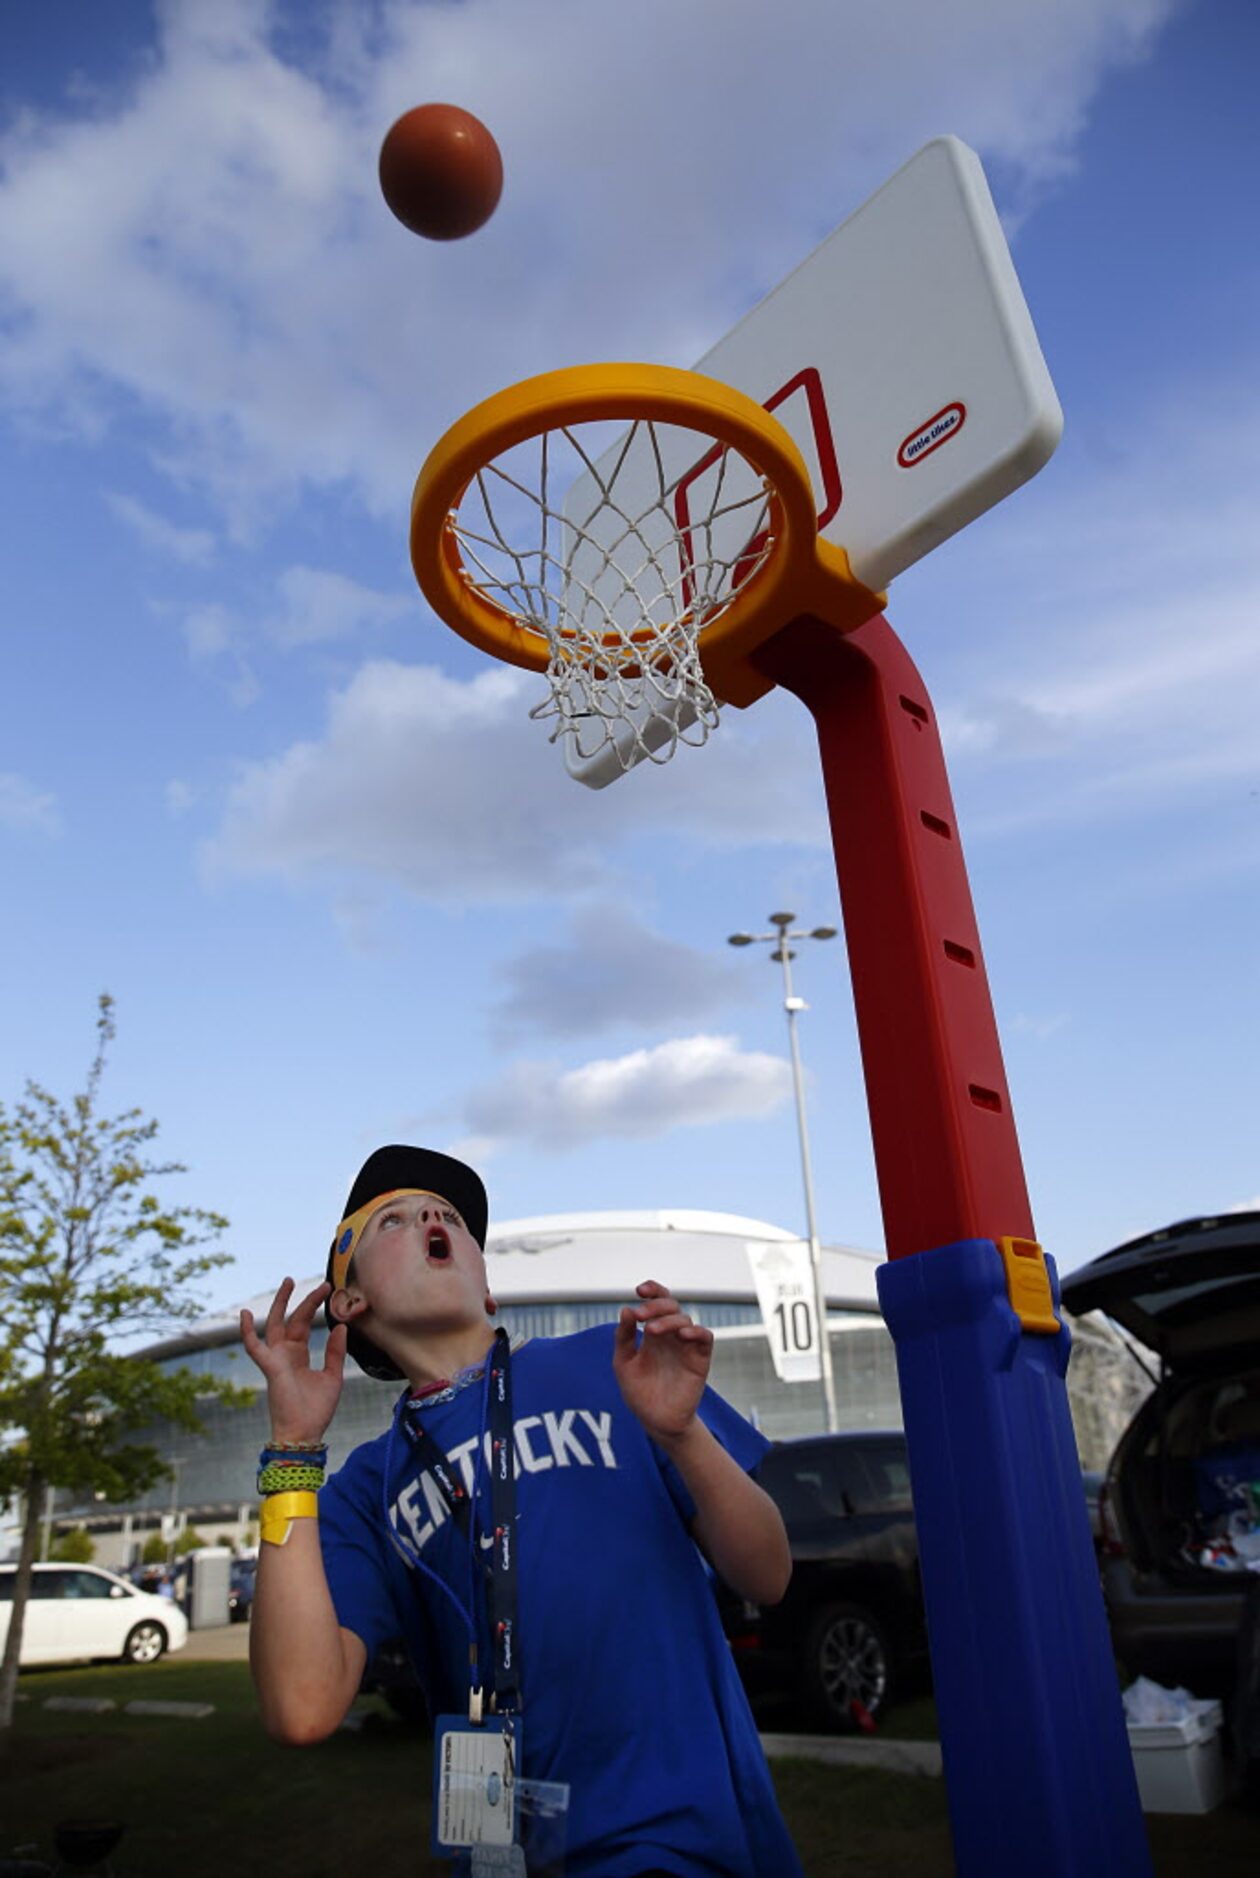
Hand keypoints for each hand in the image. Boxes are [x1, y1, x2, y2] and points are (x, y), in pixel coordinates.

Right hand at [240, 1278, 346, 1445]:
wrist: (305, 1433)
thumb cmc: (316, 1409)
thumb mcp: (332, 1376)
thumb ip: (334, 1352)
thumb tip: (340, 1327)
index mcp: (298, 1355)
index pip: (303, 1323)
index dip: (314, 1307)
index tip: (330, 1291)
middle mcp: (285, 1353)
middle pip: (292, 1318)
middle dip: (304, 1300)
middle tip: (321, 1284)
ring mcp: (276, 1359)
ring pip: (274, 1324)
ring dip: (280, 1303)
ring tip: (289, 1282)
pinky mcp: (270, 1367)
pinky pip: (253, 1347)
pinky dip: (246, 1332)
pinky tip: (244, 1315)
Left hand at [612, 1279, 713, 1445]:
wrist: (655, 1421)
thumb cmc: (639, 1392)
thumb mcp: (623, 1362)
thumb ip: (623, 1337)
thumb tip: (625, 1310)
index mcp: (653, 1332)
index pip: (657, 1302)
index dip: (652, 1290)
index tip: (639, 1290)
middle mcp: (671, 1335)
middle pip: (671, 1305)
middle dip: (656, 1305)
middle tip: (641, 1315)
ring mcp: (686, 1346)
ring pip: (685, 1319)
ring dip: (668, 1319)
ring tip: (652, 1330)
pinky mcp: (699, 1359)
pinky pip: (705, 1337)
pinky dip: (696, 1331)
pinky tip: (681, 1334)